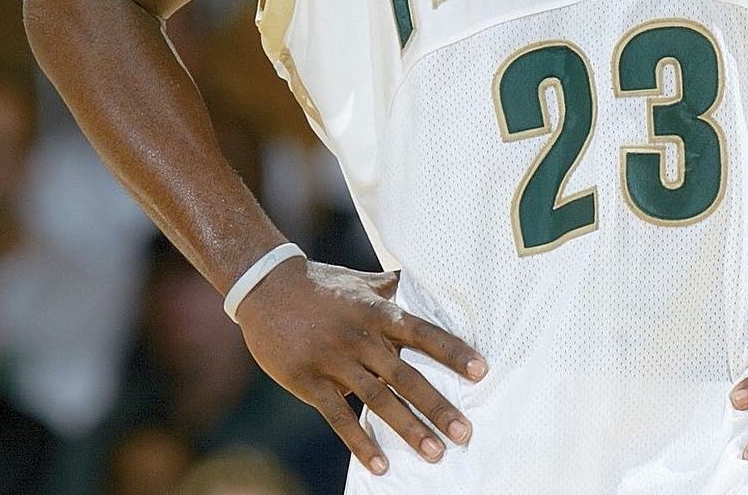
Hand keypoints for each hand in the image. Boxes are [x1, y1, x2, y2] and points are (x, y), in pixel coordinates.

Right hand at [236, 257, 486, 475]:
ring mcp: (336, 361)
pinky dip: (360, 443)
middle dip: (438, 405)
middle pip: (407, 375)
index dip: (453, 352)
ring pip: (379, 400)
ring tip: (434, 452)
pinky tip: (380, 466)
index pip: (424, 333)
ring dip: (408, 429)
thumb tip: (417, 282)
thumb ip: (390, 288)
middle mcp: (362, 337)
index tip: (480, 371)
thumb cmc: (321, 283)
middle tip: (465, 432)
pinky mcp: (310, 381)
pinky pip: (338, 418)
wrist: (267, 287)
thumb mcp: (361, 281)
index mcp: (378, 312)